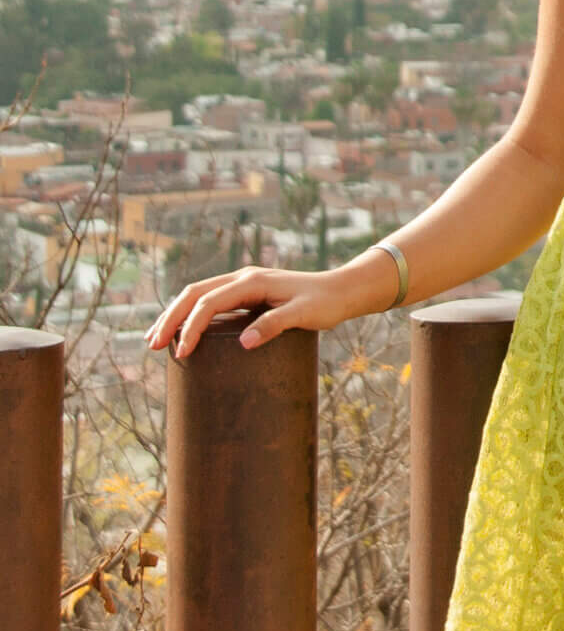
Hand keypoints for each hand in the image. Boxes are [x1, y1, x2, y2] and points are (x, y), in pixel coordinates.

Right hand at [146, 256, 387, 358]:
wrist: (343, 289)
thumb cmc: (327, 303)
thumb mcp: (304, 315)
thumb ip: (275, 325)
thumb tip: (244, 342)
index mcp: (252, 281)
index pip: (209, 302)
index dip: (191, 327)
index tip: (182, 353)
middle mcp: (243, 278)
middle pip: (194, 294)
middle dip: (170, 318)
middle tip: (152, 346)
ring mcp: (244, 284)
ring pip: (198, 295)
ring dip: (175, 315)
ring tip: (155, 339)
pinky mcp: (247, 293)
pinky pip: (210, 301)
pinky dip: (191, 314)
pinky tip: (182, 331)